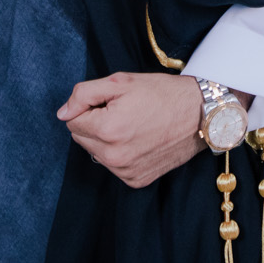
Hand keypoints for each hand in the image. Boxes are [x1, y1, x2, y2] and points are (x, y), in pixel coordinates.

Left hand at [58, 71, 206, 187]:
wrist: (200, 114)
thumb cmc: (162, 94)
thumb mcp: (120, 82)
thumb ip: (84, 94)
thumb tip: (63, 113)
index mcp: (108, 129)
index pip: (72, 121)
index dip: (89, 107)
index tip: (110, 102)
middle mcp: (114, 156)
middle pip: (81, 138)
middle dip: (94, 124)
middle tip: (122, 112)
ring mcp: (126, 171)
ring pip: (96, 153)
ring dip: (106, 140)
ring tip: (133, 125)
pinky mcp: (137, 180)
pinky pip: (114, 166)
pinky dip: (120, 153)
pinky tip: (139, 140)